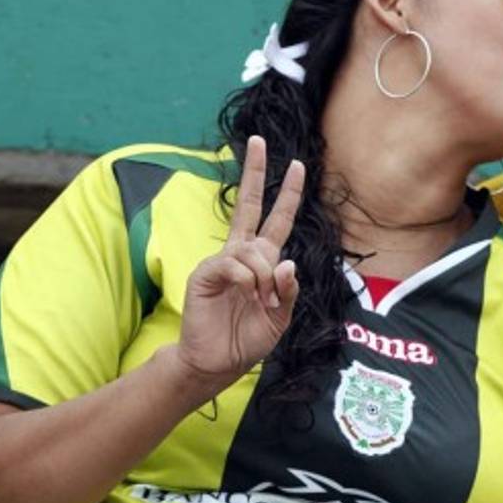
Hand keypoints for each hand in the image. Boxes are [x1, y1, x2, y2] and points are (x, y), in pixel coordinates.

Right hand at [176, 136, 305, 389]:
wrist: (218, 362)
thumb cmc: (248, 339)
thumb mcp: (281, 317)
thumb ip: (289, 292)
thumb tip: (288, 262)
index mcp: (263, 261)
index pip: (277, 219)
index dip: (288, 194)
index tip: (297, 165)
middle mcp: (242, 254)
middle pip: (250, 205)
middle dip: (254, 172)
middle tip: (257, 140)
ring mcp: (222, 261)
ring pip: (254, 249)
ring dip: (265, 277)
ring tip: (260, 302)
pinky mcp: (205, 272)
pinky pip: (234, 264)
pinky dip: (248, 280)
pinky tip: (247, 295)